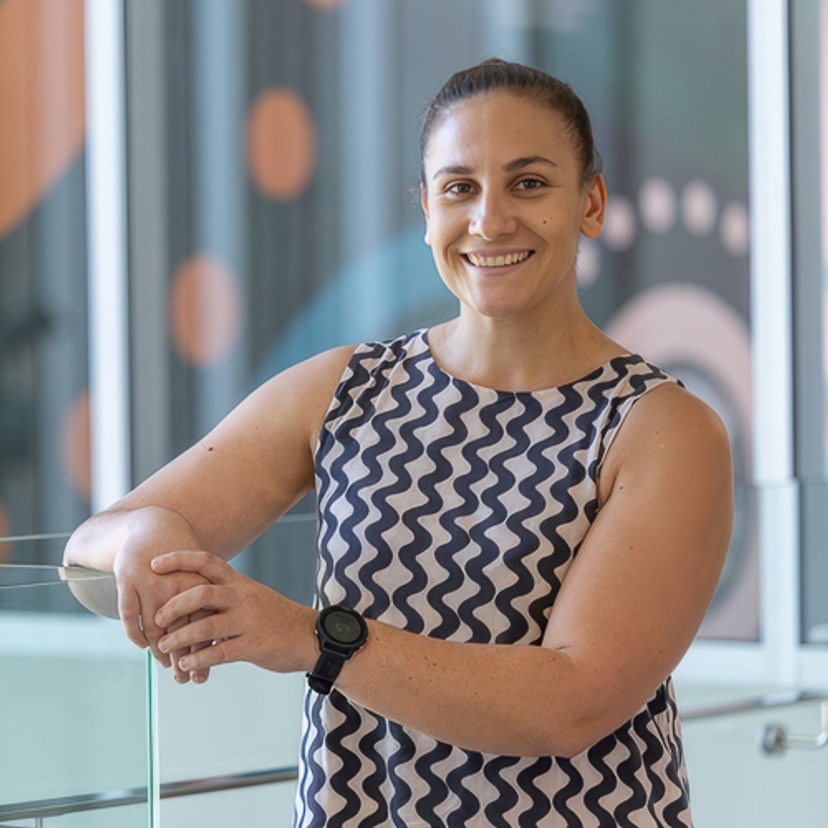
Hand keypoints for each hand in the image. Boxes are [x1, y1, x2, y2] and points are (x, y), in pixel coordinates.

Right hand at [110, 508, 213, 682]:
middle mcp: (176, 583)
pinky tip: (142, 646)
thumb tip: (221, 639)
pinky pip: (129, 613)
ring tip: (166, 667)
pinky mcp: (127, 578)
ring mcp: (150, 581)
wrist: (155, 525)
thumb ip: (209, 605)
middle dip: (183, 657)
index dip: (204, 650)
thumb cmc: (183, 558)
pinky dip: (135, 633)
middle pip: (180, 629)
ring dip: (159, 652)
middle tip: (185, 679)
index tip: (204, 673)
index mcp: (199, 581)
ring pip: (154, 627)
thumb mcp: (201, 576)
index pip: (204, 624)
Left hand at [151, 550, 316, 675]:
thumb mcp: (253, 597)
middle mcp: (243, 597)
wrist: (312, 636)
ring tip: (165, 646)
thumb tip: (191, 596)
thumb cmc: (278, 618)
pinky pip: (219, 653)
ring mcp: (249, 621)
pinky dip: (198, 660)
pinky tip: (187, 665)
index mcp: (241, 583)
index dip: (180, 560)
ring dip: (180, 638)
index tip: (155, 564)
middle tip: (158, 618)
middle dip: (173, 605)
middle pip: (202, 592)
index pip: (207, 562)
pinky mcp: (254, 645)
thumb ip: (226, 595)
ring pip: (206, 626)